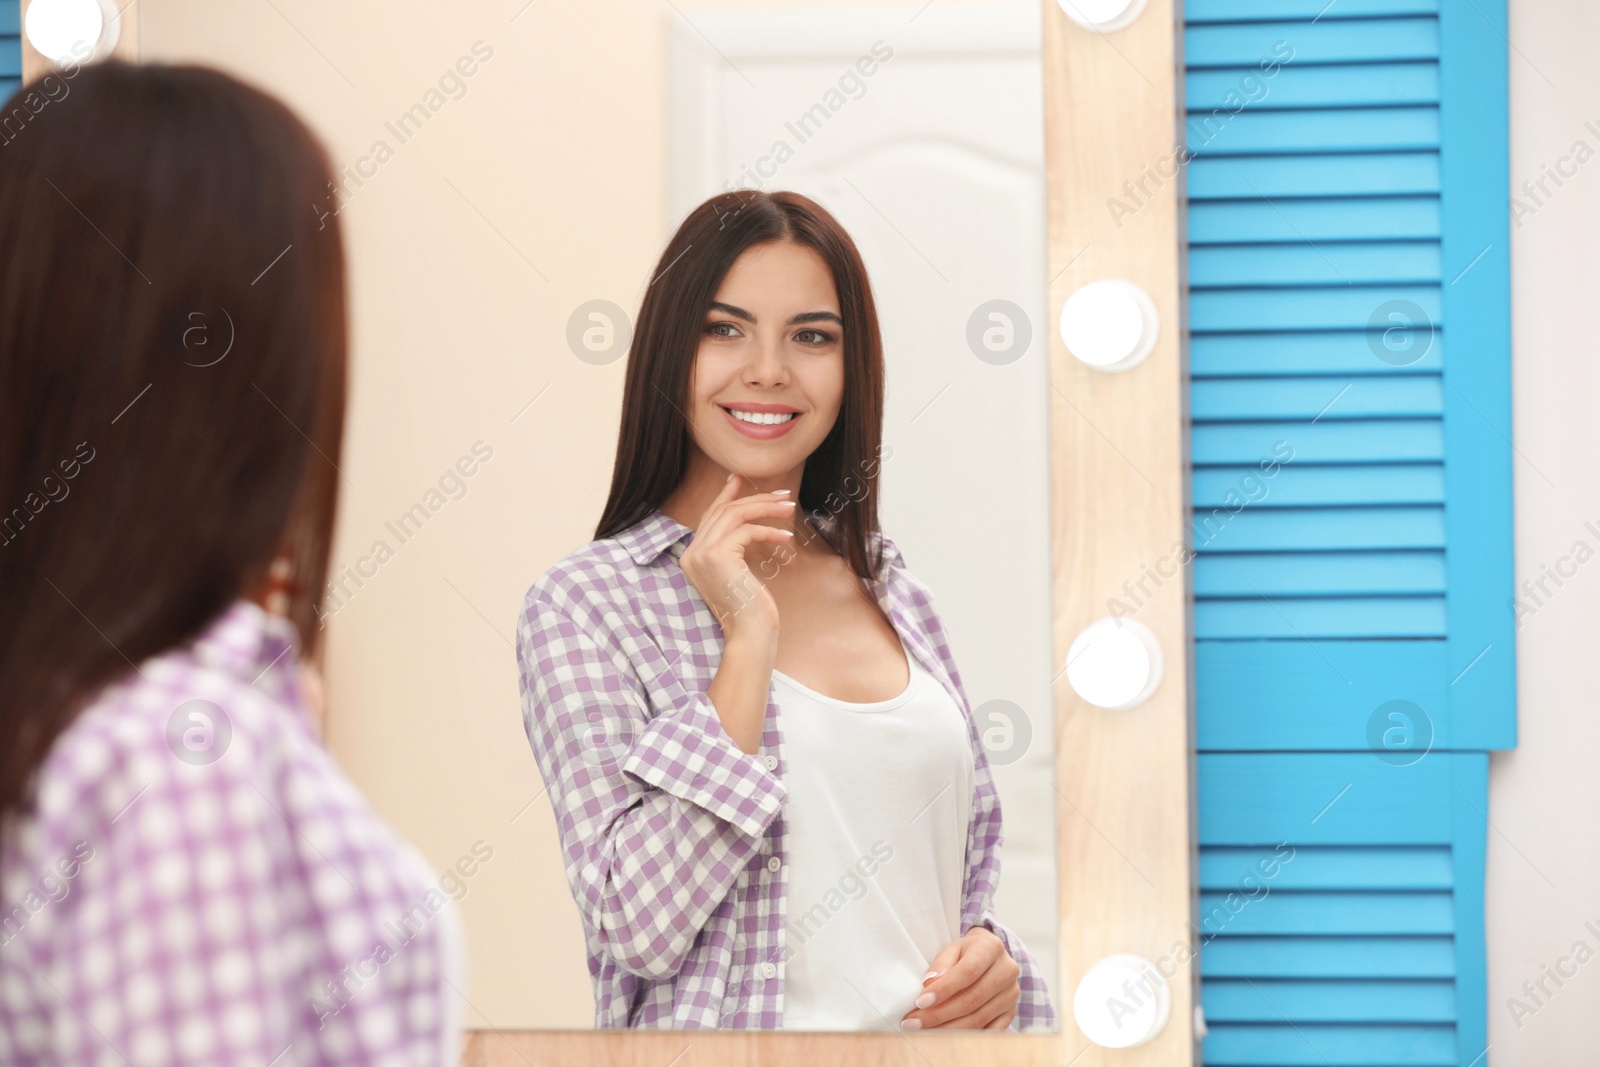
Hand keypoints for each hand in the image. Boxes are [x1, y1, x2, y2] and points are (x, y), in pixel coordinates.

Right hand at [675, 473, 795, 644]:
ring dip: (765, 508)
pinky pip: (747, 530)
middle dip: (754, 499)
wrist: (749, 634)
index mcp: (691, 557)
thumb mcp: (737, 573)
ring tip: (789, 507)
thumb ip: (733, 549)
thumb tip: (747, 523)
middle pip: (723, 512)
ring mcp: (701, 554)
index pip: (708, 516)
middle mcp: (691, 553)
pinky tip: (786, 537)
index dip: (725, 495)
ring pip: (735, 515)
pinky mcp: (717, 555)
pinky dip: (769, 530)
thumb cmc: (749, 609)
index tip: (739, 479)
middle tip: (782, 495)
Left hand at [900, 926, 1020, 1030]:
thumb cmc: (966, 952)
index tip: (921, 1002)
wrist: (989, 956)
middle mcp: (1008, 970)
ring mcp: (1012, 993)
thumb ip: (941, 964)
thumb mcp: (952, 949)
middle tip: (914, 1021)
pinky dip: (965, 1036)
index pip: (968, 972)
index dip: (944, 989)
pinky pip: (988, 1030)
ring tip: (923, 1030)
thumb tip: (929, 984)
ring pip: (979, 1018)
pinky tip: (945, 1037)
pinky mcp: (1011, 1011)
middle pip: (972, 999)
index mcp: (992, 947)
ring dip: (948, 1028)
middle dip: (939, 1014)